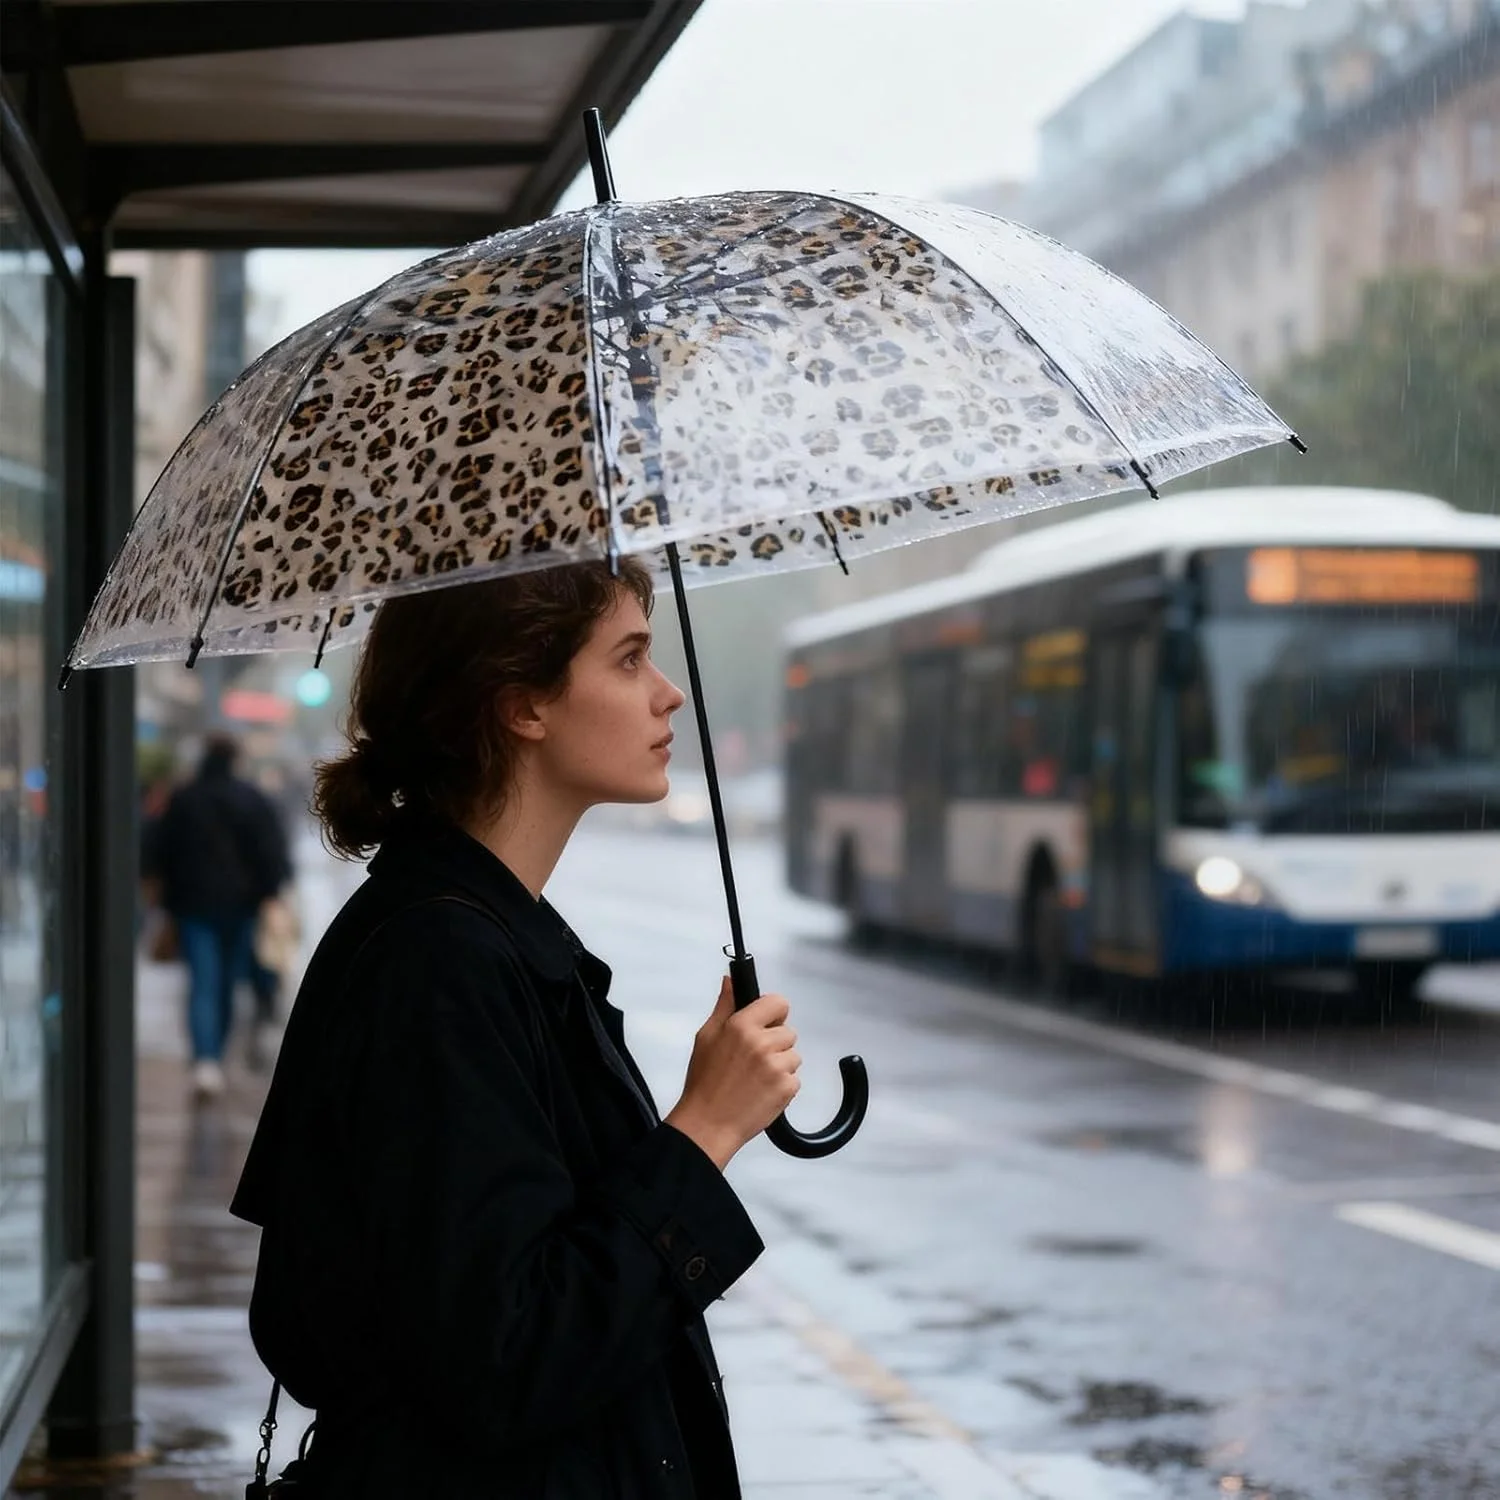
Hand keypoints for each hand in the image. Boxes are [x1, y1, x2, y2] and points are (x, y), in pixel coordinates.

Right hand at [665, 976, 800, 1169]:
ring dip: (779, 1065)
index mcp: (741, 1025)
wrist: (707, 1125)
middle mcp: (762, 1043)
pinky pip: (794, 1079)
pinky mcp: (787, 1088)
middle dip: (775, 1043)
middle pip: (788, 1031)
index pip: (778, 1002)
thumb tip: (730, 981)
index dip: (774, 1013)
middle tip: (752, 1059)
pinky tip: (761, 1091)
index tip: (767, 1022)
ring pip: (793, 1056)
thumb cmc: (704, 1084)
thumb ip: (725, 1006)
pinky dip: (782, 1085)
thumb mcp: (707, 1037)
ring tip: (755, 1078)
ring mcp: (776, 1066)